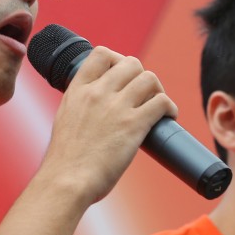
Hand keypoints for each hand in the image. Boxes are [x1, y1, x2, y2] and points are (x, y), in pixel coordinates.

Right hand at [42, 46, 176, 202]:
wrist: (66, 180)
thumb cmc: (65, 160)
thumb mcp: (65, 119)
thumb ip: (80, 106)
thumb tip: (95, 108)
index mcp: (78, 90)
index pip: (102, 54)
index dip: (118, 60)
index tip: (122, 76)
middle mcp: (97, 92)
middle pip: (131, 63)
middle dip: (141, 76)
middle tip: (143, 95)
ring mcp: (116, 107)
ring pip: (149, 78)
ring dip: (158, 90)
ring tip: (157, 105)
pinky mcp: (133, 125)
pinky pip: (161, 102)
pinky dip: (169, 108)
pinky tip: (167, 117)